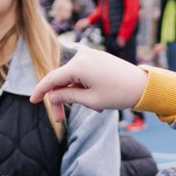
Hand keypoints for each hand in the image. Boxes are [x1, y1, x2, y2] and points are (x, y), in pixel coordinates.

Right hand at [31, 49, 147, 114]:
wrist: (143, 85)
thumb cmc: (118, 94)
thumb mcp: (90, 100)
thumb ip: (68, 96)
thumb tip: (53, 95)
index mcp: (78, 65)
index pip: (52, 79)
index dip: (41, 91)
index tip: (32, 101)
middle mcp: (82, 55)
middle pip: (61, 80)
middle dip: (61, 99)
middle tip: (61, 120)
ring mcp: (90, 55)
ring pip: (72, 78)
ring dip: (76, 95)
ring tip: (95, 109)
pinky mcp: (97, 57)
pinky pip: (83, 73)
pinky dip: (84, 87)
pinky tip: (97, 101)